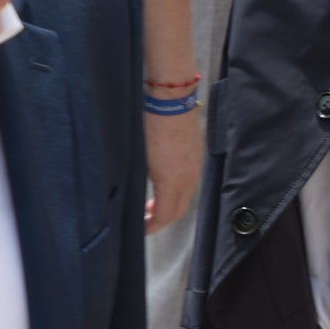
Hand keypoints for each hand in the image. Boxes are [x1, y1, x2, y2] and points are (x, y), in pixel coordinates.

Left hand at [143, 106, 205, 230]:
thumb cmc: (150, 125)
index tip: (141, 229)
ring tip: (154, 200)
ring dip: (172, 203)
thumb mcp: (138, 157)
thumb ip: (138, 181)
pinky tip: (165, 180)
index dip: (152, 226)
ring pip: (187, 196)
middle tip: (146, 217)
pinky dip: (179, 189)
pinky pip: (191, 181)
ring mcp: (196, 166)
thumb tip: (131, 195)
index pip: (165, 216)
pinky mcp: (197, 155)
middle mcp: (189, 178)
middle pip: (179, 211)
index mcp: (172, 181)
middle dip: (163, 219)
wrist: (171, 99)